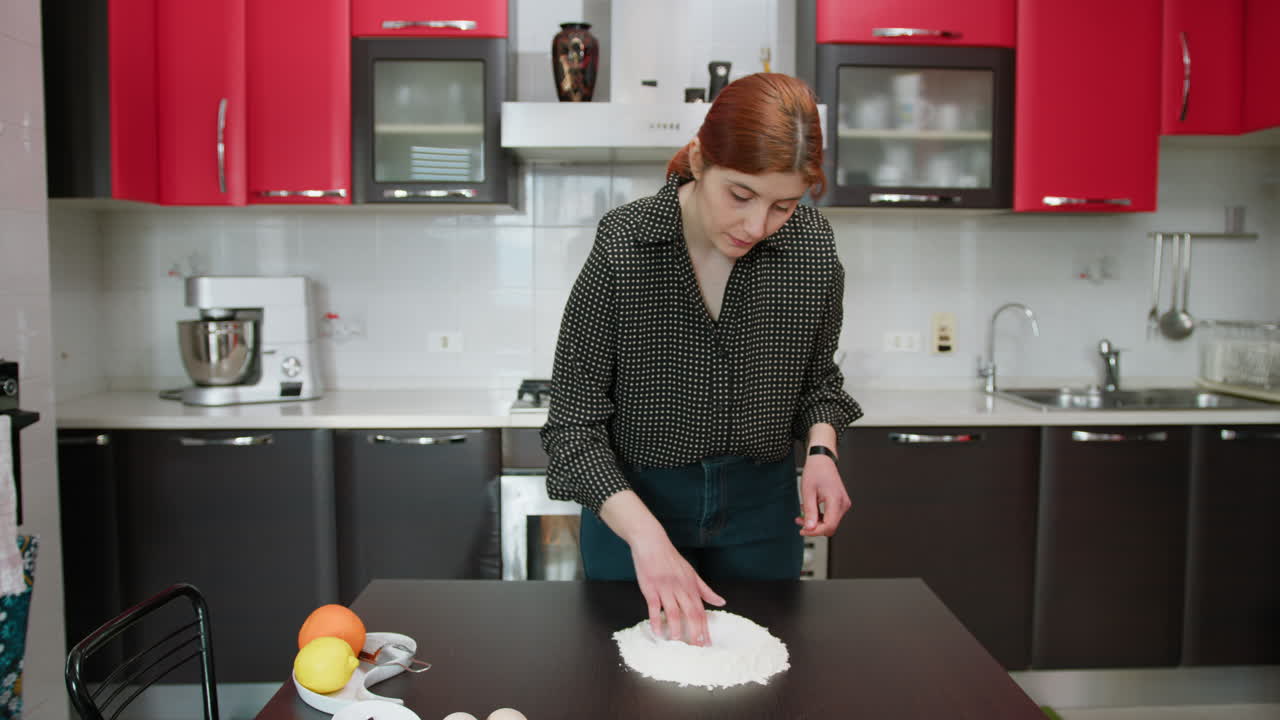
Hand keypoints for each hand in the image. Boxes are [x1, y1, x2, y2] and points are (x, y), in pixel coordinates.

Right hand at [598, 490, 725, 645]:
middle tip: (697, 648)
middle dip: (695, 632)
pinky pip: (654, 608)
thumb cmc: (671, 558)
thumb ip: (706, 590)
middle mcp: (680, 588)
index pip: (701, 610)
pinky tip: (658, 632)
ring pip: (673, 612)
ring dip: (676, 628)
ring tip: (678, 642)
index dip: (705, 628)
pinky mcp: (651, 588)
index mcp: (691, 586)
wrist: (652, 542)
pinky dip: (656, 621)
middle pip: (691, 613)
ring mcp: (665, 588)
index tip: (708, 643)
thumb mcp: (692, 573)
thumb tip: (721, 602)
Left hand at [795, 453, 850, 535]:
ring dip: (815, 522)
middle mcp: (843, 503)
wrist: (822, 460)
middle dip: (814, 527)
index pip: (829, 525)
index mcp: (836, 500)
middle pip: (830, 526)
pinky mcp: (840, 503)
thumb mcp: (808, 492)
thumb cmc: (815, 472)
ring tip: (802, 515)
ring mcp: (843, 504)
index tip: (802, 530)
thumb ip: (810, 511)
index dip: (815, 532)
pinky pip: (831, 516)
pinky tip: (810, 511)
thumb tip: (810, 528)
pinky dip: (819, 517)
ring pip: (830, 522)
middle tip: (799, 521)